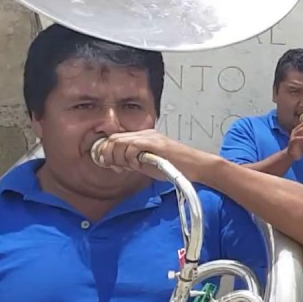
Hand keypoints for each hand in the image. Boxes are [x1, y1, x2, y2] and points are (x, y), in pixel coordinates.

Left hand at [92, 130, 218, 183]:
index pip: (115, 138)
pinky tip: (138, 165)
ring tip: (129, 167)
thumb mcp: (148, 164)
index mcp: (142, 137)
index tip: (110, 165)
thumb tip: (115, 164)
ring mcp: (150, 137)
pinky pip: (133, 146)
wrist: (195, 166)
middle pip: (113, 139)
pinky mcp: (155, 143)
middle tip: (117, 168)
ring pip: (120, 141)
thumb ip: (133, 161)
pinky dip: (130, 158)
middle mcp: (145, 133)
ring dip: (119, 157)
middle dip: (109, 155)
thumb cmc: (176, 168)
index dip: (107, 152)